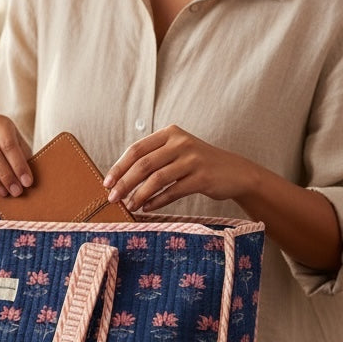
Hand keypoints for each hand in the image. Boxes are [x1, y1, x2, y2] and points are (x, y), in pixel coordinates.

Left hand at [103, 125, 251, 211]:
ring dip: (139, 195)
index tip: (106, 182)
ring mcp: (193, 159)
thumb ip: (154, 158)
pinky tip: (148, 208)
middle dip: (124, 183)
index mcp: (170, 133)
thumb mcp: (177, 152)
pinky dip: (157, 201)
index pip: (137, 149)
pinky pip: (173, 191)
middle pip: (144, 164)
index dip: (119, 166)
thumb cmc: (199, 164)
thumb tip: (120, 177)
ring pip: (157, 179)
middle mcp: (181, 143)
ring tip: (130, 206)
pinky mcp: (202, 177)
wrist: (236, 172)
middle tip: (113, 198)